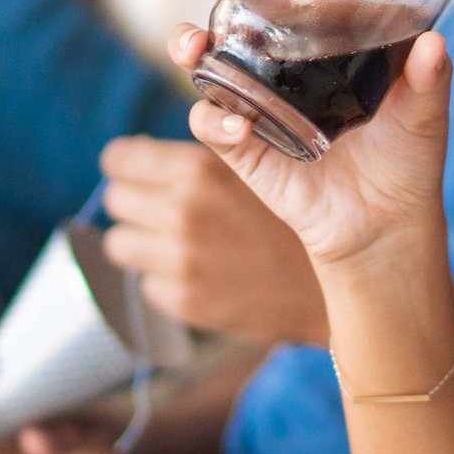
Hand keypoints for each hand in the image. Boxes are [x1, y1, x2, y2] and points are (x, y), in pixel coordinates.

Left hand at [98, 136, 324, 343]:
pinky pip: (148, 283)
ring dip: (143, 241)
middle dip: (136, 202)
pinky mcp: (185, 301)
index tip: (142, 171)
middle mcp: (181, 213)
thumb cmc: (299, 213)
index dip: (130, 163)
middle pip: (115, 201)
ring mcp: (179, 261)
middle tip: (167, 207)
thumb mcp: (257, 163)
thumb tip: (138, 153)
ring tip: (178, 241)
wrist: (337, 280)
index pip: (118, 159)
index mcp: (196, 170)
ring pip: (120, 245)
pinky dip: (166, 277)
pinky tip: (203, 270)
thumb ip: (201, 153)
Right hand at [169, 0, 451, 268]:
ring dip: (194, 40)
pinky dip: (219, 122)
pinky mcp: (245, 142)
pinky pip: (215, 122)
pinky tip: (236, 126)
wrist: (386, 227)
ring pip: (213, 54)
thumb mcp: (428, 116)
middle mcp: (293, 54)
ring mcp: (263, 94)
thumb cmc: (410, 158)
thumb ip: (431, 80)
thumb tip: (435, 43)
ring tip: (193, 42)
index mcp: (342, 31)